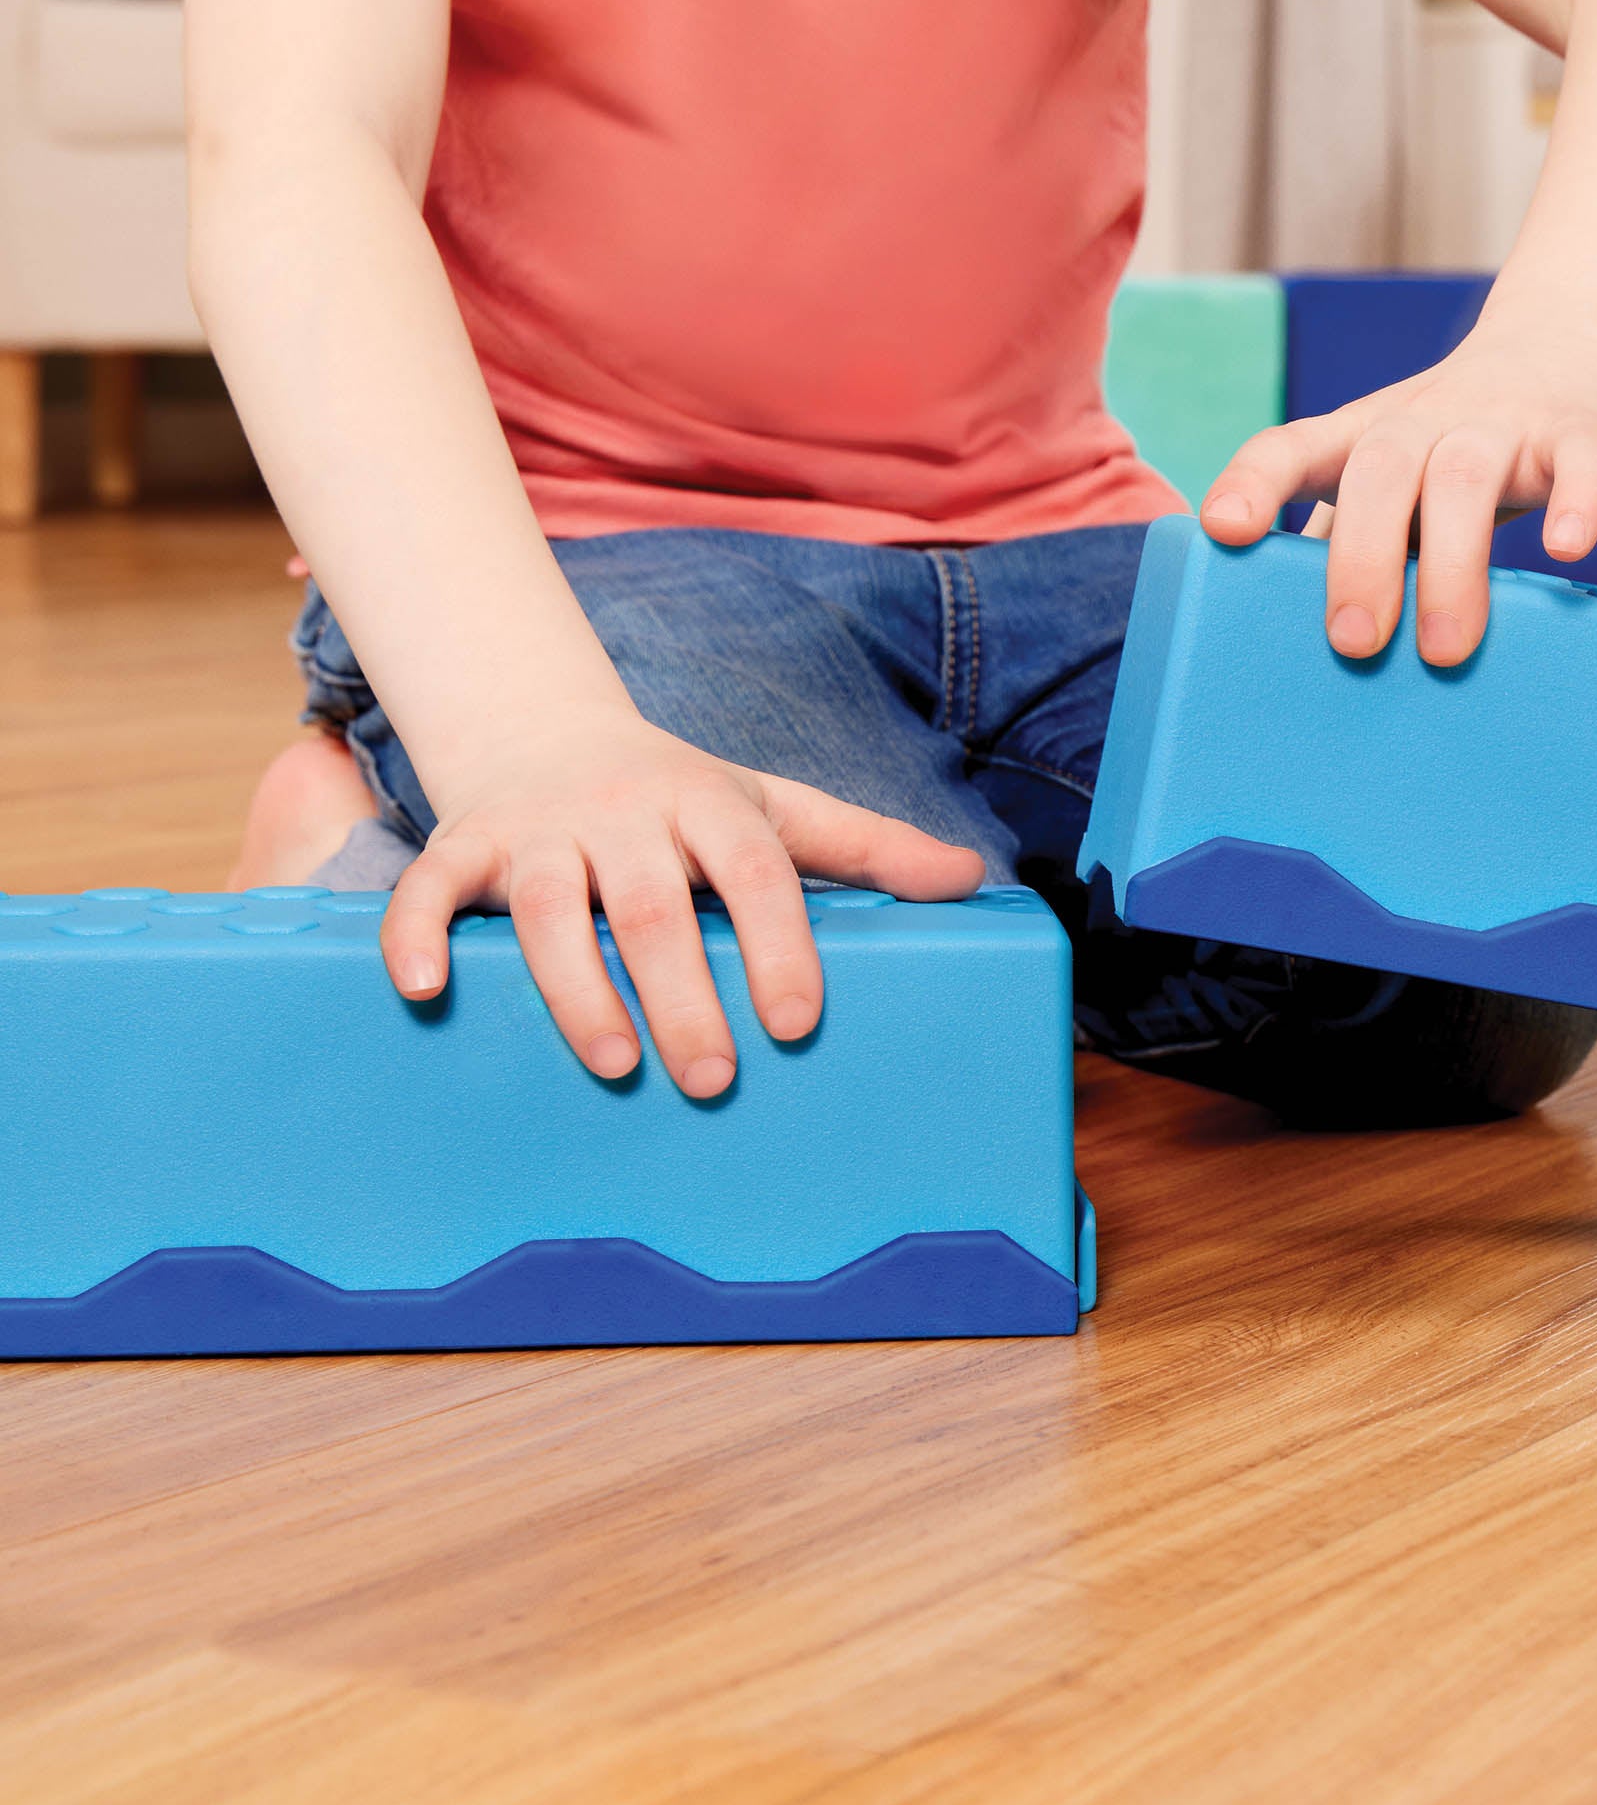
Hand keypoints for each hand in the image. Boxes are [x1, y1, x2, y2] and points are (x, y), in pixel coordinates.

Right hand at [377, 710, 984, 1095]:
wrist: (548, 728)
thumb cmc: (680, 794)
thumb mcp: (775, 806)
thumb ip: (867, 846)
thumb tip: (973, 879)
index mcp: (710, 801)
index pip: (755, 868)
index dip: (778, 939)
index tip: (797, 1020)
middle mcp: (625, 810)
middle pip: (654, 903)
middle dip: (683, 990)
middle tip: (713, 1076)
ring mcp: (539, 828)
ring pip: (548, 905)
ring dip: (576, 985)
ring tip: (613, 1063)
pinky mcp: (464, 842)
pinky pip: (426, 885)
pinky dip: (415, 934)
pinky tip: (425, 994)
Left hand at [1199, 320, 1596, 665]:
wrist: (1581, 333)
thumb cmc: (1462, 436)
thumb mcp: (1393, 474)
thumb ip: (1344, 537)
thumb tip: (1285, 633)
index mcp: (1365, 438)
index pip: (1290, 448)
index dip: (1251, 484)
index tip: (1223, 530)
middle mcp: (1425, 422)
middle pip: (1377, 472)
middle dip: (1359, 559)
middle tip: (1352, 644)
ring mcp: (1504, 423)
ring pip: (1464, 478)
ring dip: (1452, 564)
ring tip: (1445, 648)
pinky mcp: (1583, 433)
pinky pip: (1577, 464)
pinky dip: (1574, 504)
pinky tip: (1566, 550)